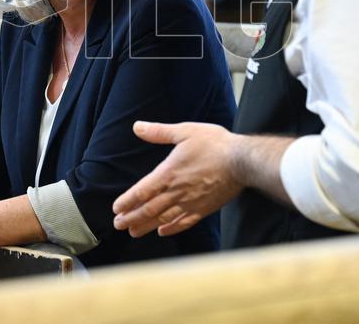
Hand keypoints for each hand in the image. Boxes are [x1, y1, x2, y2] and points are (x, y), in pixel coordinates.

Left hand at [113, 121, 242, 237]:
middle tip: (118, 225)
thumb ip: (159, 132)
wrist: (242, 161)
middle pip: (149, 209)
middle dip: (131, 218)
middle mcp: (177, 191)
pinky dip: (171, 229)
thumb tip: (137, 126)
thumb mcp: (185, 131)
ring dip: (146, 226)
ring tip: (133, 232)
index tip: (116, 209)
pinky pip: (184, 222)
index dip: (127, 201)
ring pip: (163, 219)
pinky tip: (163, 232)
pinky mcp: (204, 208)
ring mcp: (190, 202)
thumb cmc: (214, 144)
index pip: (142, 192)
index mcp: (169, 173)